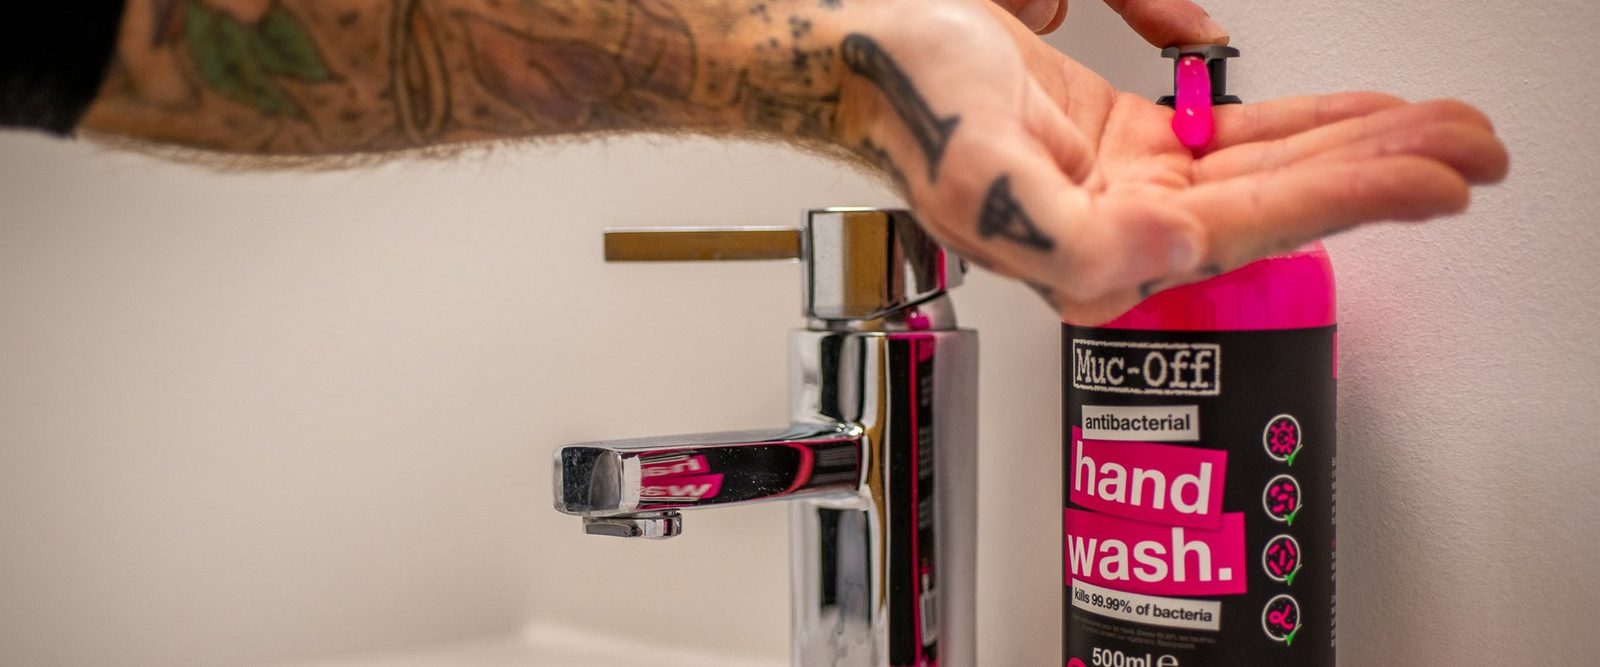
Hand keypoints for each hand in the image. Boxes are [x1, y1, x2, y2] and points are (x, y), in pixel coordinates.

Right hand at [834, 0, 1506, 322]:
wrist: (854, 45)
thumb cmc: (902, 99)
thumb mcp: (979, 172)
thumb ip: (1073, 236)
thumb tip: (1168, 253)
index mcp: (1088, 251)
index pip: (1248, 227)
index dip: (1349, 200)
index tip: (1436, 179)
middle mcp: (1115, 226)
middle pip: (1277, 199)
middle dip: (1383, 173)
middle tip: (1475, 150)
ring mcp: (1123, 181)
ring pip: (1264, 165)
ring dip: (1356, 144)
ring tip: (1439, 130)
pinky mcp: (1120, 138)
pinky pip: (1227, 133)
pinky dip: (1296, 119)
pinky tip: (1342, 111)